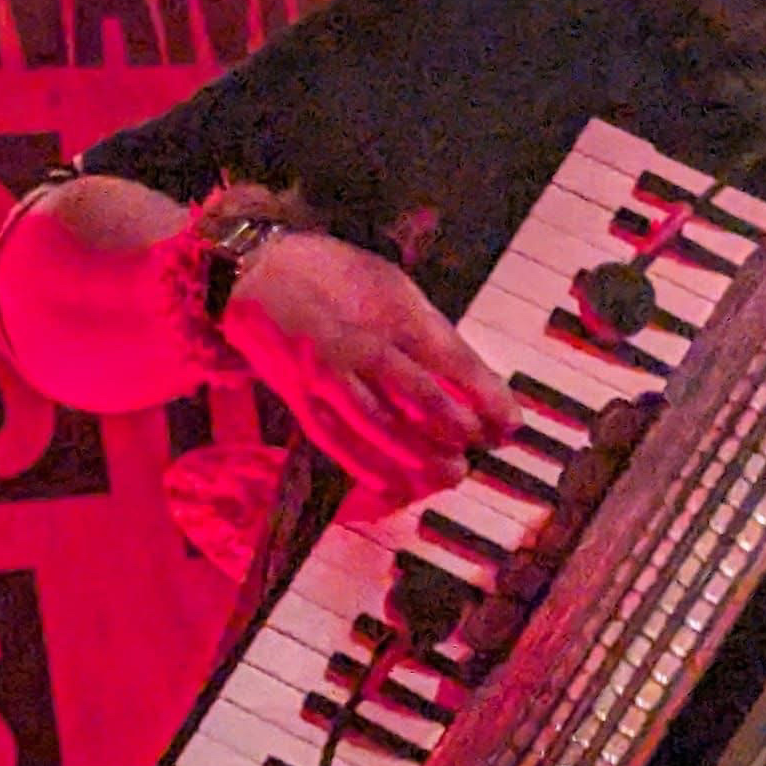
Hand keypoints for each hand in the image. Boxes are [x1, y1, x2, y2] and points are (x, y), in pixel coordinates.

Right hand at [218, 232, 520, 496]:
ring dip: (416, 454)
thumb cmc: (335, 278)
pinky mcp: (301, 401)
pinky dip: (368, 469)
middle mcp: (355, 341)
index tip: (510, 424)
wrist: (256, 276)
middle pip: (411, 389)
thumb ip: (436, 339)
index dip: (481, 393)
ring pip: (374, 422)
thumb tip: (482, 389)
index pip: (444, 354)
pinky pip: (336, 442)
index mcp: (386, 307)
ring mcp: (324, 374)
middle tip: (480, 448)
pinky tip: (396, 490)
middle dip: (452, 425)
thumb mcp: (394, 291)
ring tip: (450, 473)